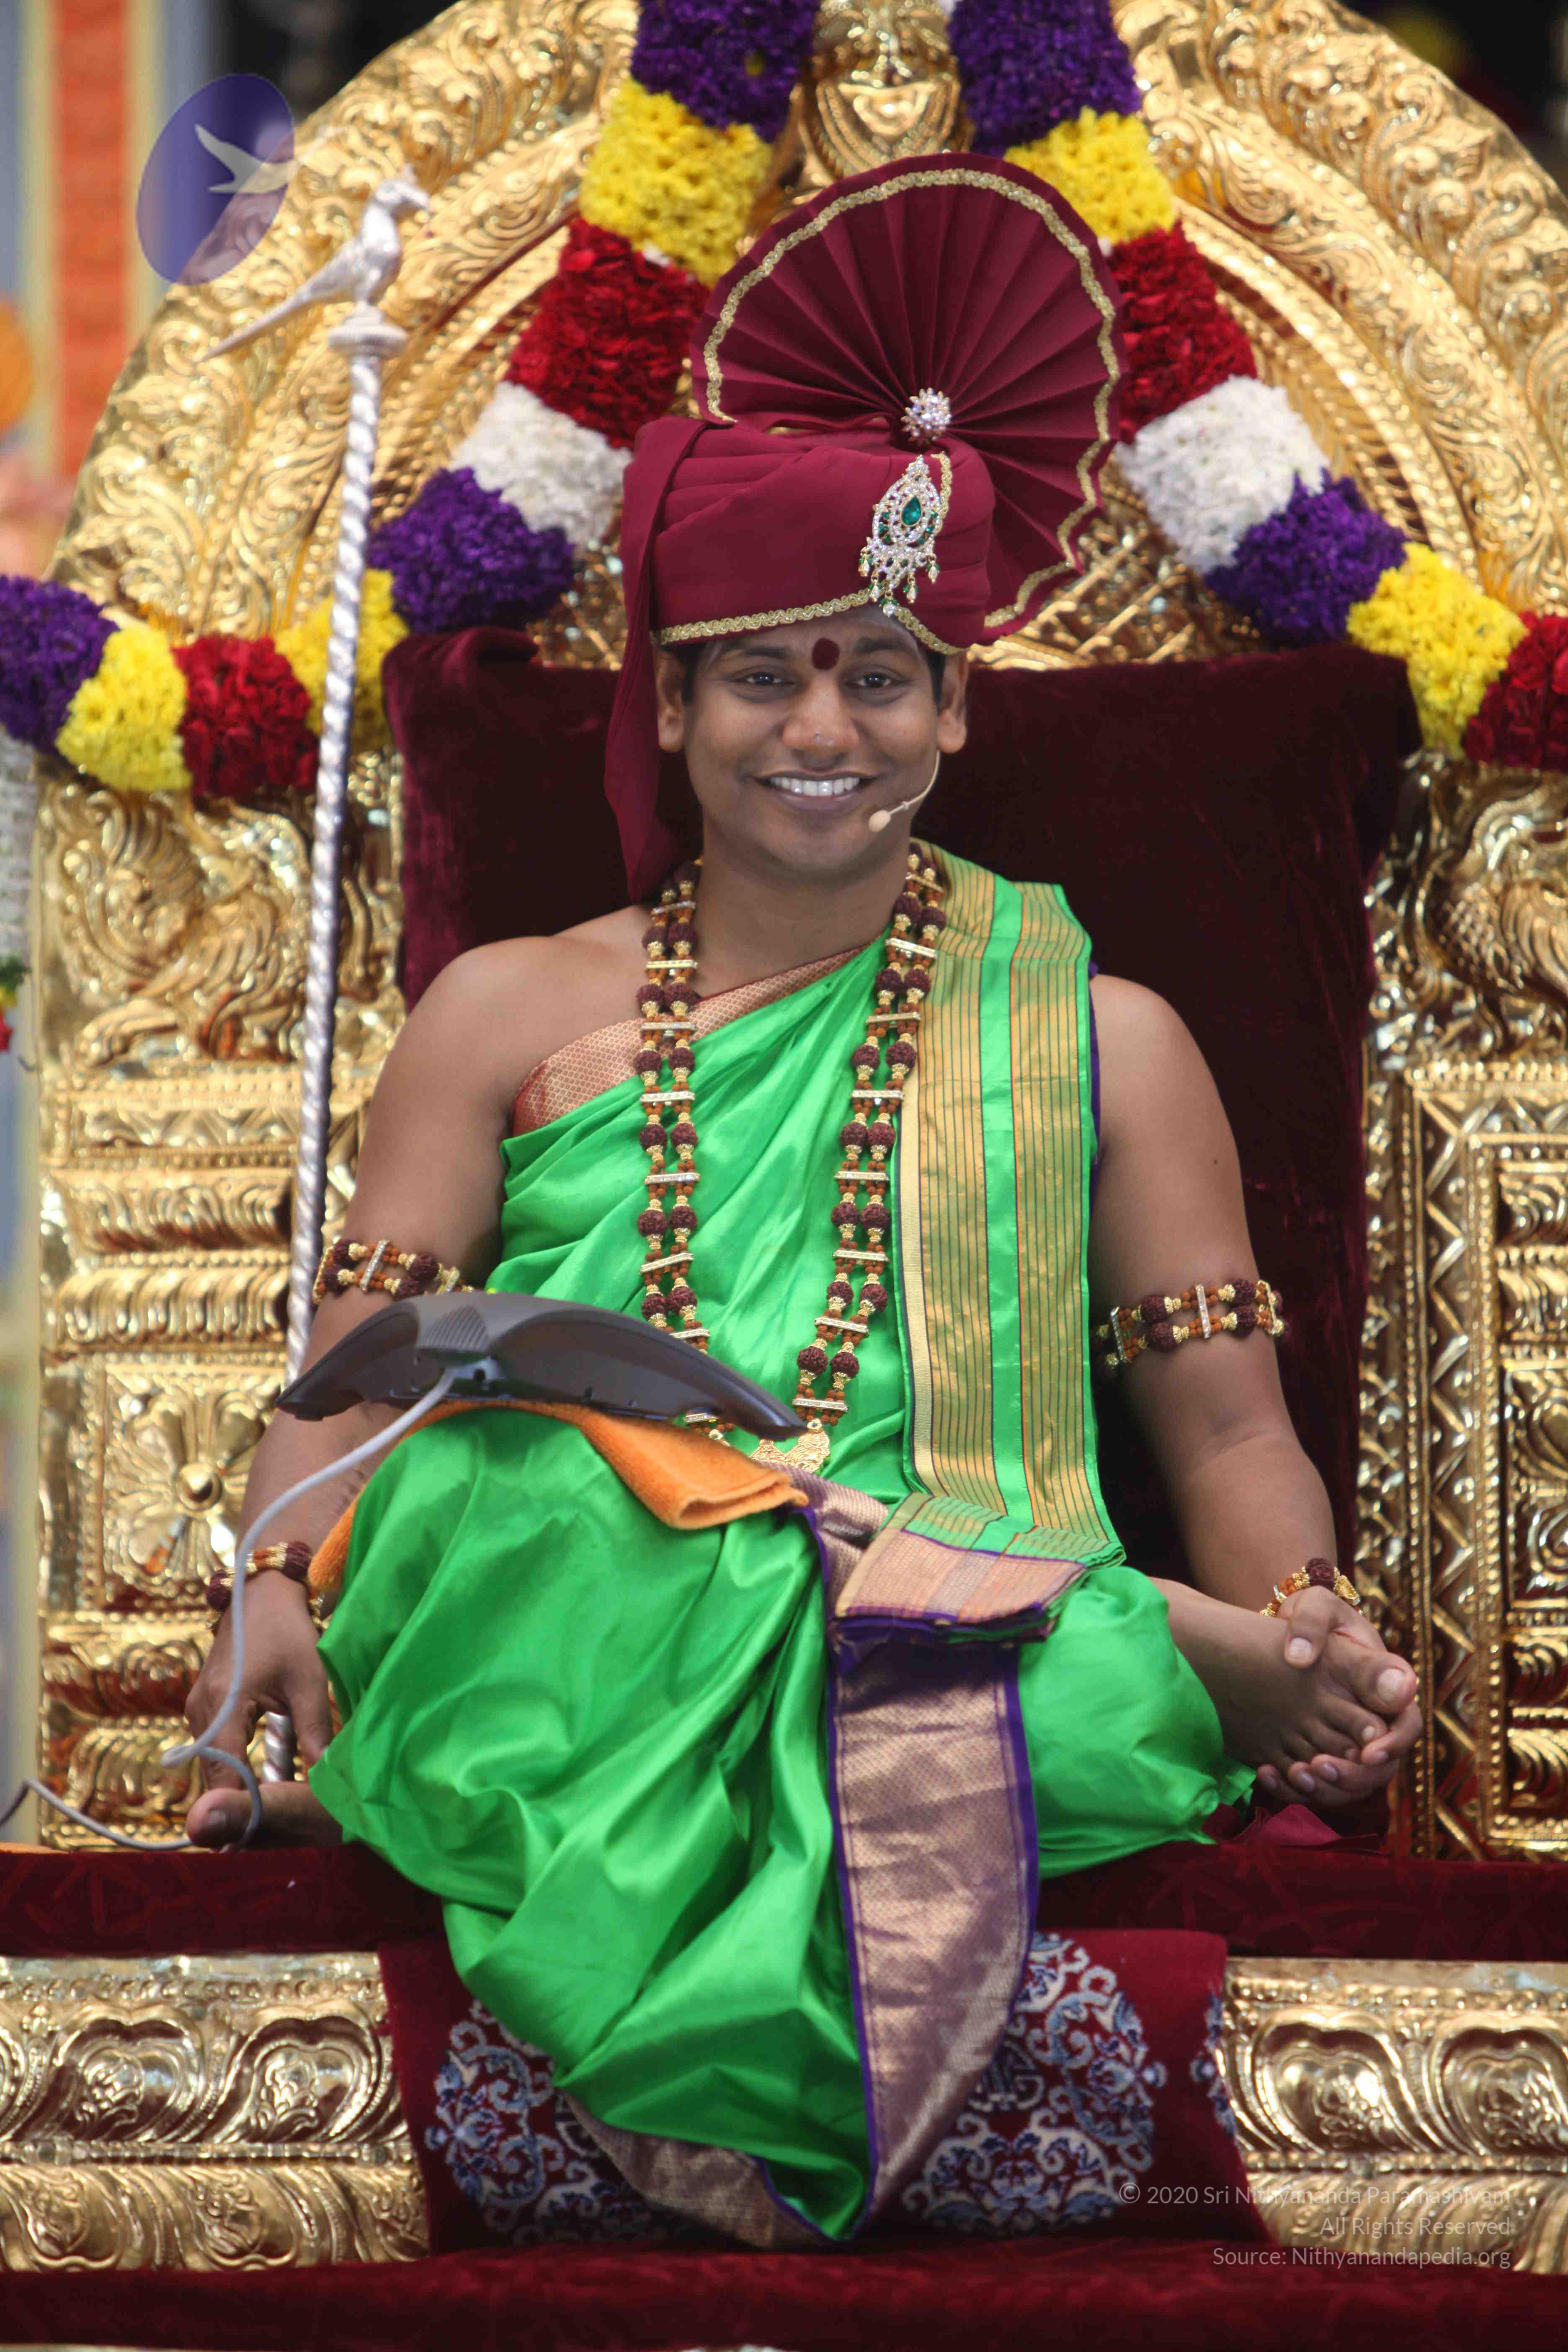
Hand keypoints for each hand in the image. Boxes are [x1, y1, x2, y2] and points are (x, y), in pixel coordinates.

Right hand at [182, 1576, 333, 1846]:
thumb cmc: (289, 1632)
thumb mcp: (309, 1682)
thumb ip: (316, 1733)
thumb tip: (331, 1781)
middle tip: (267, 1842)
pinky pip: (214, 1750)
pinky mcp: (203, 1707)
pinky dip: (233, 1768)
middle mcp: (200, 1712)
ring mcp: (197, 1709)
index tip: (257, 1839)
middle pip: (214, 1776)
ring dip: (237, 1788)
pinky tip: (260, 1784)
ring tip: (267, 1820)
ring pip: (212, 1766)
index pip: (224, 1773)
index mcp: (223, 1705)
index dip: (240, 1808)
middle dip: (238, 1805)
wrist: (259, 1593)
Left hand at [1256, 1586, 1419, 1809]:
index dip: (1393, 1744)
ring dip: (1326, 1789)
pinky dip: (1295, 1788)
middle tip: (1320, 1768)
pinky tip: (1267, 1774)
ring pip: (1351, 1784)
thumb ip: (1312, 1625)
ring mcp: (1348, 1742)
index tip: (1368, 1753)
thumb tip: (1302, 1659)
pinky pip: (1317, 1784)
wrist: (1282, 1635)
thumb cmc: (1308, 1616)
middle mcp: (1373, 1721)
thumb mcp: (1315, 1607)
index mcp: (1386, 1687)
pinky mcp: (1320, 1753)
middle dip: (1355, 1776)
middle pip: (1381, 1767)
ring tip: (1294, 1775)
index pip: (1406, 1725)